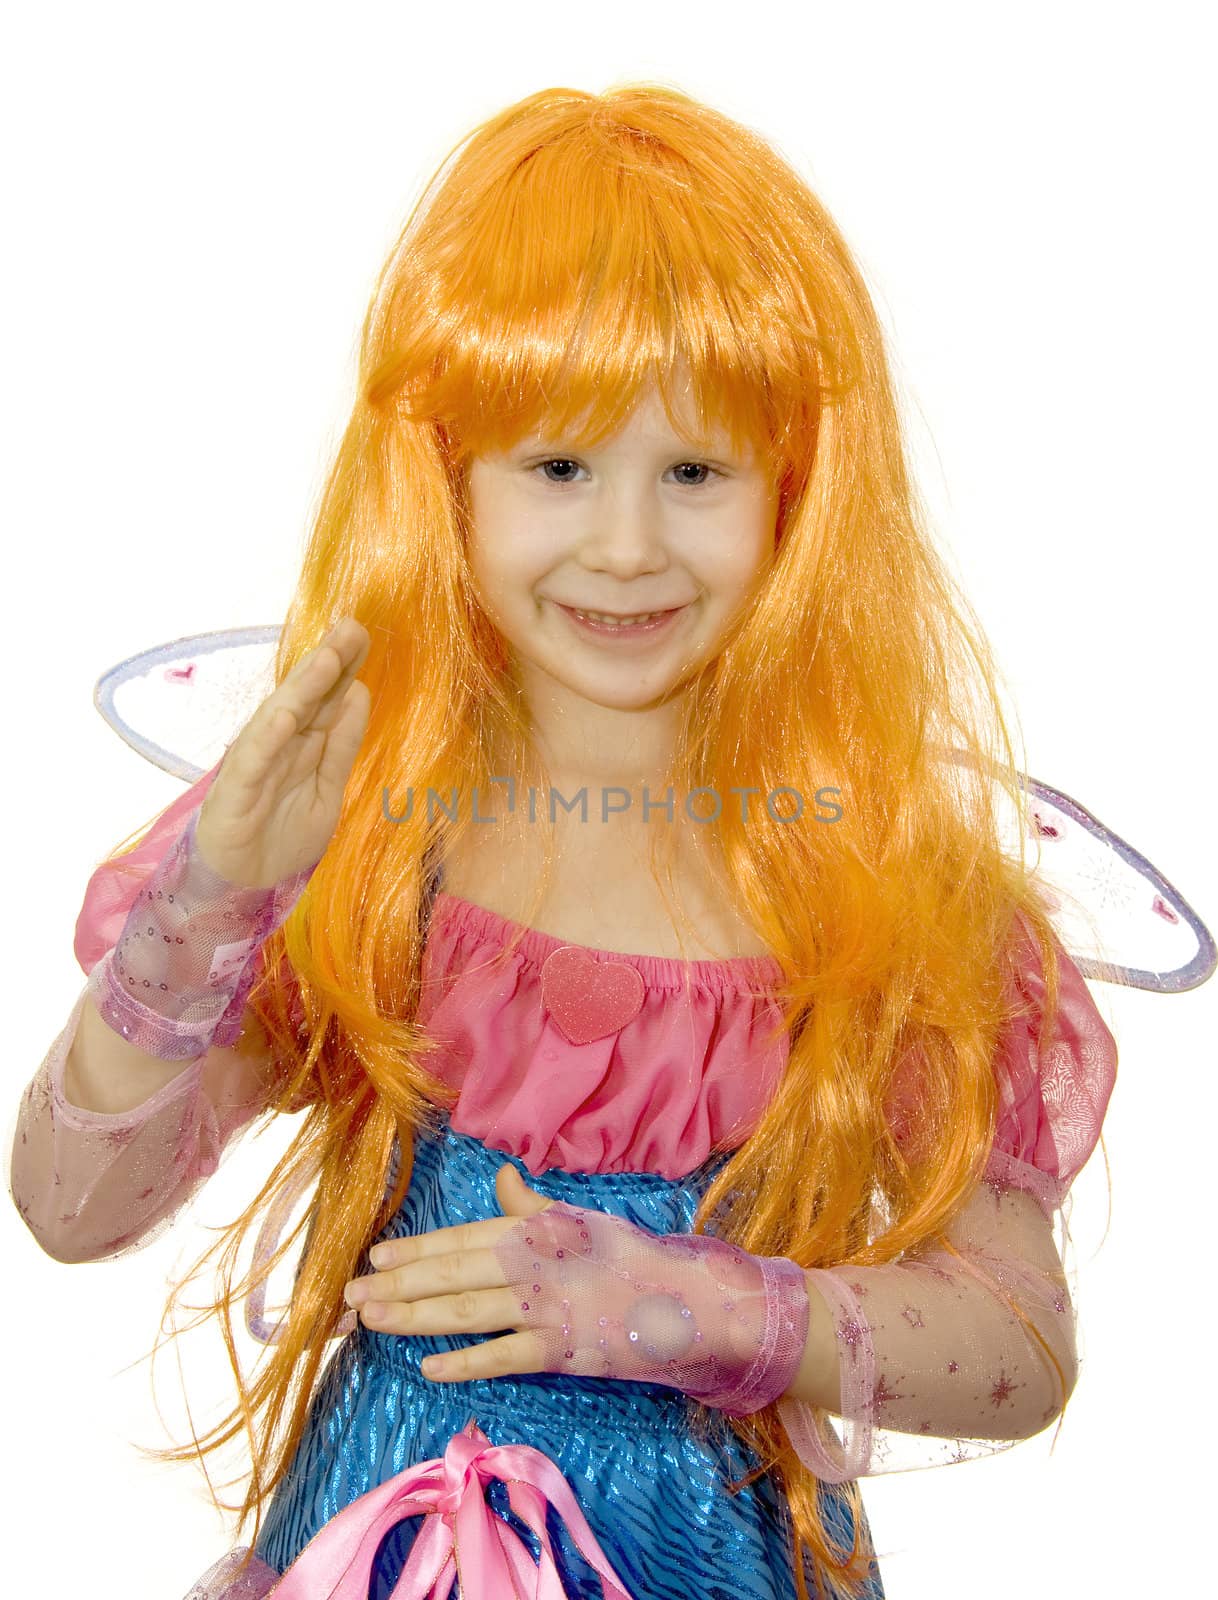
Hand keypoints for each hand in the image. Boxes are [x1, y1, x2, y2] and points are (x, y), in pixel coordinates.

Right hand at [195, 616, 371, 887]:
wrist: (243, 886)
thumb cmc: (282, 835)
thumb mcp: (327, 789)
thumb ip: (341, 745)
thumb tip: (360, 692)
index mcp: (301, 744)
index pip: (325, 699)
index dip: (342, 667)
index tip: (362, 633)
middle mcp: (277, 746)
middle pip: (305, 699)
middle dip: (327, 663)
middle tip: (351, 627)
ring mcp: (254, 766)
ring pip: (279, 720)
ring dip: (302, 689)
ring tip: (325, 659)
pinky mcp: (234, 793)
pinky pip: (253, 762)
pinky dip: (268, 738)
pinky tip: (284, 715)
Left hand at [343, 1163, 810, 1413]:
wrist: (681, 1299)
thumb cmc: (626, 1256)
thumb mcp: (578, 1218)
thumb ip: (531, 1204)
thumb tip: (502, 1175)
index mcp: (533, 1229)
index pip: (460, 1238)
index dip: (415, 1248)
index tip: (374, 1256)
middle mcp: (532, 1263)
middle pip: (451, 1274)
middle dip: (398, 1284)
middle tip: (351, 1295)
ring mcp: (544, 1306)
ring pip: (465, 1311)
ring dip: (415, 1317)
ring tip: (373, 1320)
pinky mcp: (559, 1348)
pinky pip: (502, 1355)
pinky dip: (464, 1361)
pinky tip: (428, 1366)